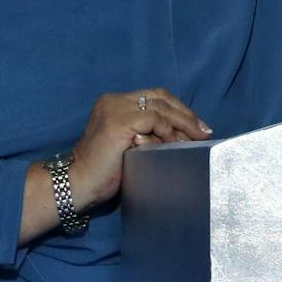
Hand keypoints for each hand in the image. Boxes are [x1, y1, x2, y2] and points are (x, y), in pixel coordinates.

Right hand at [68, 88, 211, 210]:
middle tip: (204, 130)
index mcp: (114, 102)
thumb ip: (148, 133)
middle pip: (160, 96)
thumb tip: (183, 134)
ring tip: (198, 136)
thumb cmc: (104, 172)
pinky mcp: (119, 121)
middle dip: (185, 113)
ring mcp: (115, 108)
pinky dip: (168, 129)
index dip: (177, 109)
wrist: (77, 185)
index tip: (197, 126)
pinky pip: (154, 118)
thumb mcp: (130, 145)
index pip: (154, 97)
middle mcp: (113, 100)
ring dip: (183, 121)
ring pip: (160, 106)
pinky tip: (176, 141)